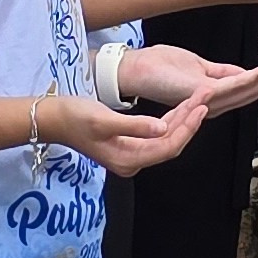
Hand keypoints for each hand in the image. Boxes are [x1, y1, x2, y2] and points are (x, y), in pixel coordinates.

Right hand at [43, 89, 213, 178]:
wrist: (51, 118)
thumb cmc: (73, 117)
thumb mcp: (103, 120)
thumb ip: (135, 126)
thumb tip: (163, 128)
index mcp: (127, 159)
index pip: (167, 146)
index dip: (187, 128)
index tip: (201, 107)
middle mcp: (132, 161)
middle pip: (171, 142)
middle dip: (190, 120)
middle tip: (205, 96)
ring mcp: (131, 153)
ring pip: (166, 137)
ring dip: (183, 117)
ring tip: (199, 97)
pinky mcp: (129, 144)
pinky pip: (157, 134)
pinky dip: (171, 119)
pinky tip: (181, 106)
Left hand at [115, 46, 257, 113]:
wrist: (136, 70)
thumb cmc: (161, 67)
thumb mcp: (199, 67)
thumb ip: (222, 72)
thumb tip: (243, 73)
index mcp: (219, 95)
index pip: (253, 85)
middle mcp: (218, 102)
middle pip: (257, 89)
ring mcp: (211, 100)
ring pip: (250, 89)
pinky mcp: (203, 93)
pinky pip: (234, 86)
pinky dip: (254, 77)